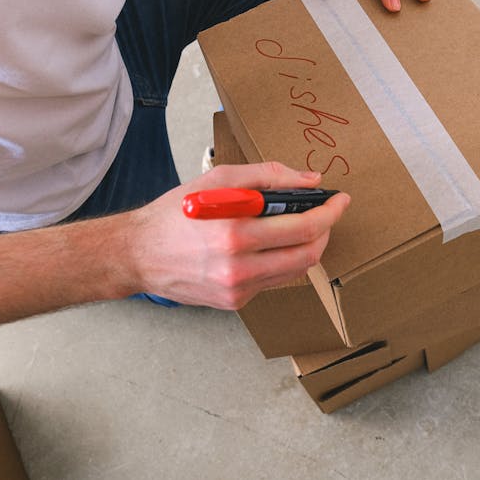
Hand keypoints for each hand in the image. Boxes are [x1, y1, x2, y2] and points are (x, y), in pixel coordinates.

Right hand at [126, 162, 349, 309]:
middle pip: (309, 254)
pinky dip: (282, 261)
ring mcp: (238, 290)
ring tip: (302, 227)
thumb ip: (268, 176)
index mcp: (236, 233)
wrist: (139, 254)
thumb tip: (311, 180)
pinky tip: (271, 245)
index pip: (305, 228)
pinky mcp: (236, 302)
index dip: (331, 213)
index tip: (340, 200)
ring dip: (308, 247)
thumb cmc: (177, 212)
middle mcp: (239, 267)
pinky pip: (274, 281)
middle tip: (326, 214)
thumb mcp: (219, 179)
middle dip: (325, 231)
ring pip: (296, 271)